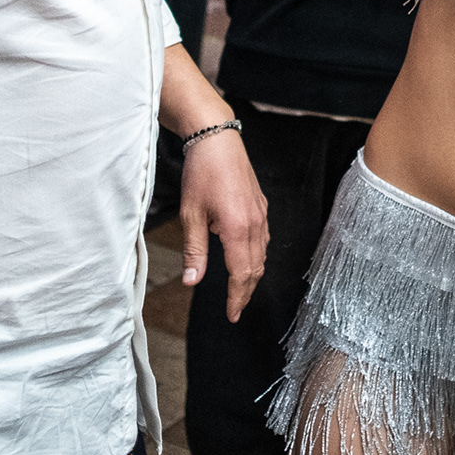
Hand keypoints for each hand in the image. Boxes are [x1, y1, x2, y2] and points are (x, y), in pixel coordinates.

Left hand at [179, 131, 268, 321]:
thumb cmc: (201, 173)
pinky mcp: (260, 205)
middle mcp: (255, 223)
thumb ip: (194, 250)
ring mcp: (260, 213)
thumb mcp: (190, 214)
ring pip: (262, 254)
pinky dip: (256, 255)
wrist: (217, 139)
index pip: (241, 274)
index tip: (232, 315)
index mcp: (237, 228)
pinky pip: (263, 238)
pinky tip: (245, 257)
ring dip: (252, 274)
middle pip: (256, 267)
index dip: (237, 298)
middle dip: (246, 291)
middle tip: (235, 309)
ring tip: (240, 289)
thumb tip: (192, 280)